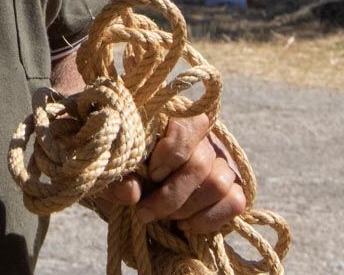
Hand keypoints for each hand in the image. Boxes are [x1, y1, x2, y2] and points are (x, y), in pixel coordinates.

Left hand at [97, 115, 247, 234]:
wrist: (135, 185)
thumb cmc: (120, 168)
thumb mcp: (109, 172)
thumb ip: (115, 180)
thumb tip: (131, 193)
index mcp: (170, 118)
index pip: (184, 127)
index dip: (169, 154)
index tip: (149, 175)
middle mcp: (201, 135)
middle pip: (199, 163)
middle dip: (170, 195)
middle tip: (144, 211)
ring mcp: (220, 160)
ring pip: (218, 183)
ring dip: (186, 208)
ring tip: (162, 217)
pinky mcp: (234, 184)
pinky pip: (234, 202)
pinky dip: (208, 219)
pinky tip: (184, 225)